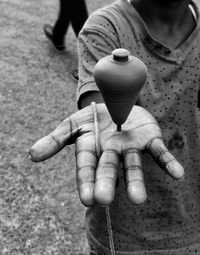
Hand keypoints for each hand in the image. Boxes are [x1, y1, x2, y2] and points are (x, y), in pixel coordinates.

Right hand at [29, 103, 183, 206]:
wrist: (115, 102)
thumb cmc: (92, 118)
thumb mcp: (72, 125)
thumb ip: (55, 140)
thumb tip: (32, 156)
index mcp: (92, 151)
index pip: (87, 168)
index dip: (86, 182)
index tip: (87, 199)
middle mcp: (111, 153)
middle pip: (109, 170)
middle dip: (107, 184)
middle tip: (104, 200)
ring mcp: (131, 148)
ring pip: (133, 166)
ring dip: (136, 182)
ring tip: (138, 199)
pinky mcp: (149, 139)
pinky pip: (159, 152)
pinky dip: (168, 163)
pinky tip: (178, 175)